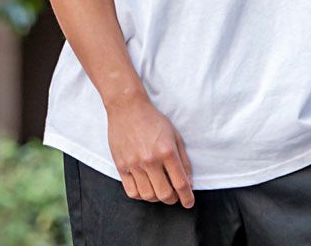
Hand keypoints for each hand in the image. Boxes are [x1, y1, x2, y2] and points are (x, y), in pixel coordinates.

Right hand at [106, 93, 194, 208]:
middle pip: (164, 194)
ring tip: (159, 189)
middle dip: (172, 199)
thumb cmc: (153, 119)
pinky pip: (132, 192)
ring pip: (148, 196)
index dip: (187, 197)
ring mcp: (134, 164)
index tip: (189, 203)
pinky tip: (145, 187)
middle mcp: (151, 160)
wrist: (127, 107)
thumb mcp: (174, 135)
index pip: (180, 183)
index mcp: (167, 151)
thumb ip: (183, 159)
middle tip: (174, 196)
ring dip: (157, 198)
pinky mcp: (121, 166)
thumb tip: (188, 181)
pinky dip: (141, 195)